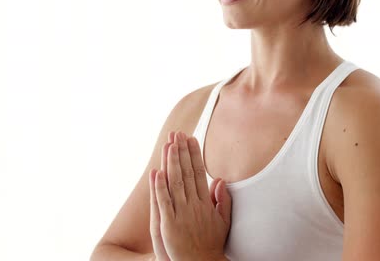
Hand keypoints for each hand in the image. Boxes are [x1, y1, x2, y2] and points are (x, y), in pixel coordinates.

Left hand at [149, 131, 231, 260]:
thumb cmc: (212, 245)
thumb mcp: (223, 221)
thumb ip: (222, 200)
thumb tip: (221, 180)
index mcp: (205, 203)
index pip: (199, 173)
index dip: (194, 155)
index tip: (191, 139)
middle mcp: (194, 206)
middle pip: (187, 173)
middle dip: (182, 152)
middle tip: (178, 133)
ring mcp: (181, 214)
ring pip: (175, 183)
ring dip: (171, 162)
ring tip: (169, 144)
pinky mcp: (168, 225)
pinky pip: (163, 202)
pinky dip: (159, 187)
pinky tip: (156, 172)